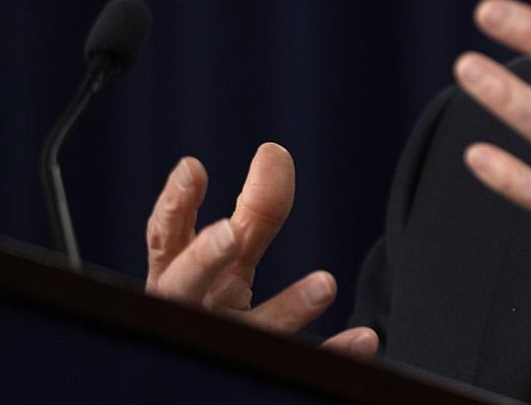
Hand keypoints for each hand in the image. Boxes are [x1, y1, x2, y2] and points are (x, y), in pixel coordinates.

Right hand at [144, 142, 379, 355]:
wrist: (211, 377)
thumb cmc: (211, 307)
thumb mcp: (229, 261)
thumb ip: (252, 213)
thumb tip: (273, 151)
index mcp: (177, 280)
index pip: (166, 240)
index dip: (175, 206)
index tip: (194, 167)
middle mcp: (192, 314)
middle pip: (185, 287)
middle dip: (203, 259)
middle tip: (228, 233)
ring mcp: (224, 348)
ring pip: (248, 332)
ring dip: (285, 310)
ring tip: (326, 283)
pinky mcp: (257, 378)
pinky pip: (297, 366)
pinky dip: (330, 352)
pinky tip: (365, 337)